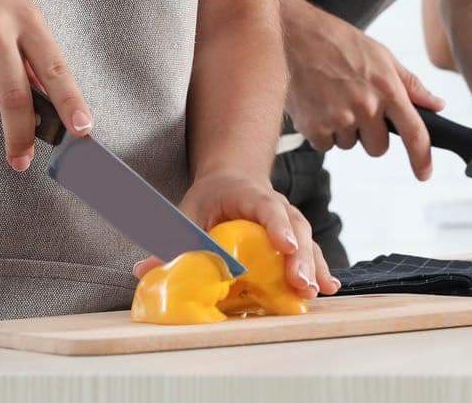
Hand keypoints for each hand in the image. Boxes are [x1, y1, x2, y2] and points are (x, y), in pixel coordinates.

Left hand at [128, 171, 339, 298]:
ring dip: (313, 266)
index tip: (286, 248)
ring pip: (306, 241)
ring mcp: (288, 221)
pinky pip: (309, 252)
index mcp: (250, 194)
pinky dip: (319, 269)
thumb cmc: (211, 197)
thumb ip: (172, 240)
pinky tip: (328, 289)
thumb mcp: (187, 213)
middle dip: (300, 257)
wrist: (233, 178)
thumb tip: (144, 270)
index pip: (268, 208)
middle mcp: (276, 205)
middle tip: (301, 284)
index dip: (277, 228)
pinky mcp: (293, 238)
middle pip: (294, 228)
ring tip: (314, 292)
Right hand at [281, 0, 442, 178]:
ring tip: (333, 97)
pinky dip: (323, 131)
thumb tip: (437, 105)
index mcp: (387, 88)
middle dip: (371, 134)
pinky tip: (317, 104)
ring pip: (350, 144)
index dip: (422, 158)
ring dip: (345, 129)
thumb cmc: (340, 42)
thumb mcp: (382, 55)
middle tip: (357, 106)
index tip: (425, 174)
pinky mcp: (313, 126)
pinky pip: (326, 144)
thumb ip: (411, 84)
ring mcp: (338, 118)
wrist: (294, 35)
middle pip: (378, 147)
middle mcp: (365, 106)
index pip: (414, 132)